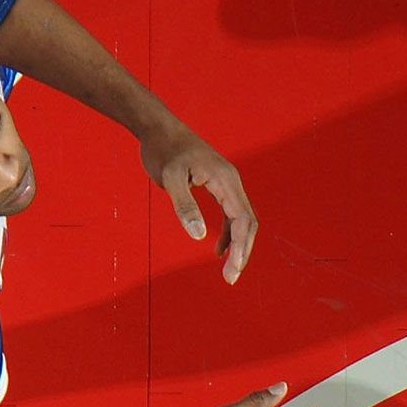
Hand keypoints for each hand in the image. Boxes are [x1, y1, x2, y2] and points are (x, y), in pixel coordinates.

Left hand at [142, 122, 258, 283]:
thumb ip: (184, 206)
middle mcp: (232, 182)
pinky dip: (228, 234)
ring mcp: (227, 184)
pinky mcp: (218, 186)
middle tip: (230, 278)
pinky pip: (231, 214)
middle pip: (248, 223)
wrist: (158, 128)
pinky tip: (217, 249)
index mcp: (226, 180)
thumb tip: (199, 235)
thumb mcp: (170, 178)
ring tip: (228, 271)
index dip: (241, 248)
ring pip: (242, 220)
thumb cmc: (162, 150)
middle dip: (242, 252)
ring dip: (238, 246)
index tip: (232, 271)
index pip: (242, 220)